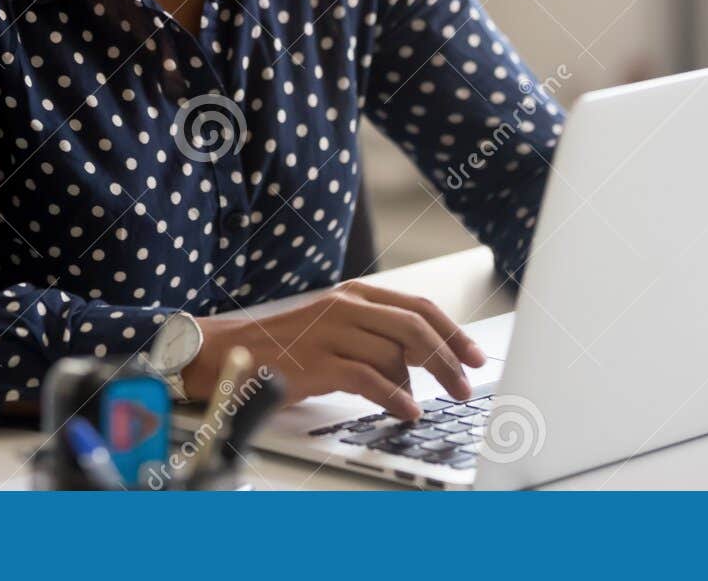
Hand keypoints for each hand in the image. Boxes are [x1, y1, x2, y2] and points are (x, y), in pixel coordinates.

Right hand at [180, 281, 485, 419]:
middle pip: (415, 326)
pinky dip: (394, 397)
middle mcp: (347, 306)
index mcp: (357, 295)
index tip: (475, 356)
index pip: (419, 306)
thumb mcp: (338, 331)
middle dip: (448, 357)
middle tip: (465, 385)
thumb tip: (424, 363)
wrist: (232, 354)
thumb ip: (378, 338)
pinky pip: (369, 378)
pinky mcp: (318, 361)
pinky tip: (406, 411)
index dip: (453, 332)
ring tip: (426, 404)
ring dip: (419, 383)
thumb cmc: (289, 348)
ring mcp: (332, 331)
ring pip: (395, 353)